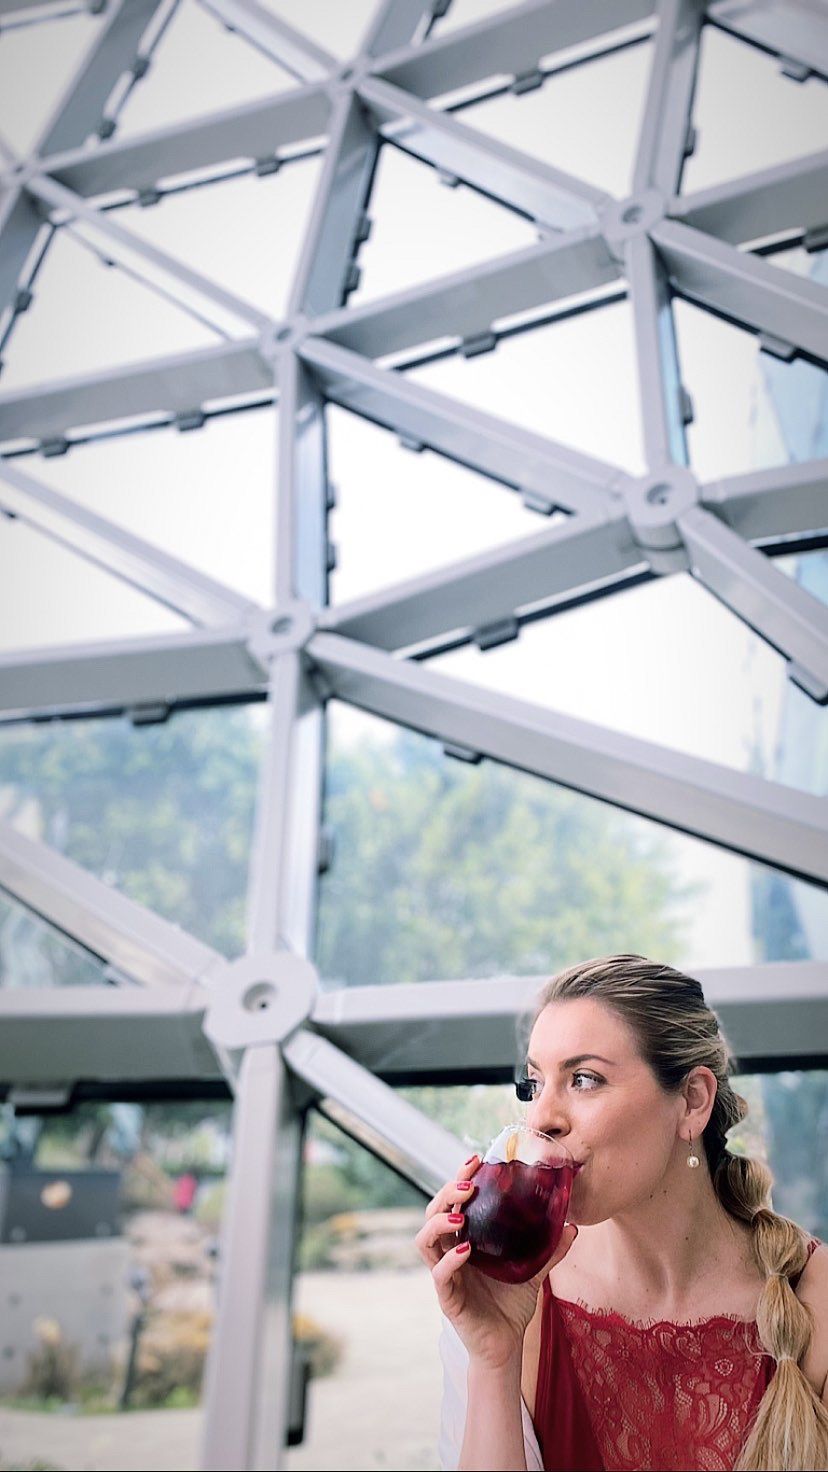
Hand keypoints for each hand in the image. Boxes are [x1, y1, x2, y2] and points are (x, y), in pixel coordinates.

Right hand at [416, 1154, 577, 1369]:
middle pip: (432, 1213)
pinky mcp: (448, 1298)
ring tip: (460, 1215)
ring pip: (424, 1241)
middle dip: (445, 1194)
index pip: (453, 1202)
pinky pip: (439, 1274)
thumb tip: (572, 1226)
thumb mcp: (534, 1271)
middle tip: (467, 1184)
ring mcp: (446, 1275)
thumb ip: (550, 1249)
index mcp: (466, 1239)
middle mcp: (450, 1252)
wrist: (507, 1346)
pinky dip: (449, 1259)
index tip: (474, 1160)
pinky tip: (465, 1249)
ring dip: (439, 1222)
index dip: (457, 1179)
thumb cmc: (512, 1304)